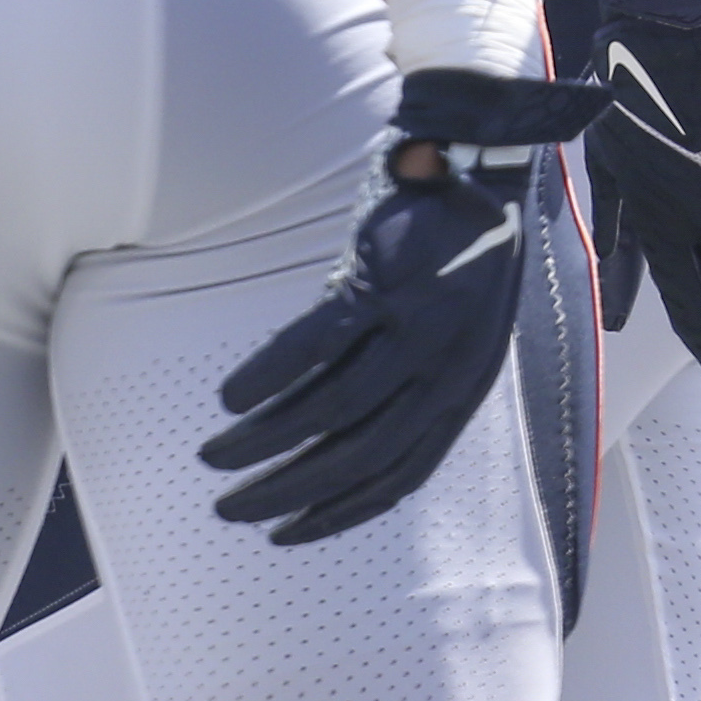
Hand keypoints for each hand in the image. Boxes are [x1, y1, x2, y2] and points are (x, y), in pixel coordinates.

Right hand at [203, 66, 609, 542]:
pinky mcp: (383, 281)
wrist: (484, 166)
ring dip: (263, 441)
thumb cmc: (462, 258)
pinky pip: (314, 346)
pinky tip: (231, 399)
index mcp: (464, 389)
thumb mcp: (460, 337)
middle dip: (286, 490)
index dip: (337, 514)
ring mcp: (415, 325)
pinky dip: (268, 377)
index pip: (399, 477)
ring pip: (329, 408)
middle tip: (230, 506)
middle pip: (357, 454)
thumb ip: (415, 389)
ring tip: (216, 454)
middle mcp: (445, 368)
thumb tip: (341, 446)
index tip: (283, 533)